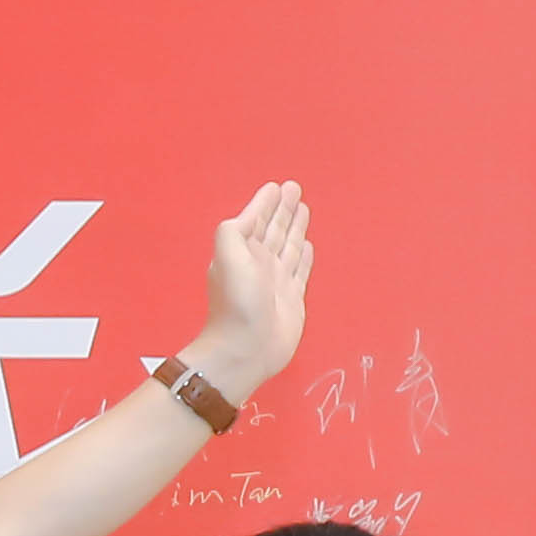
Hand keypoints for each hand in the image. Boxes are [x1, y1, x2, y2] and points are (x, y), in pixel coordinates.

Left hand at [189, 176, 314, 401]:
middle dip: (284, 209)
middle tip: (294, 188)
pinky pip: (301, 269)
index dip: (265, 203)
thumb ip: (235, 230)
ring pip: (289, 246)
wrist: (246, 348)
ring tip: (303, 207)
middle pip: (275, 229)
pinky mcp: (293, 297)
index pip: (256, 220)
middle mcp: (260, 263)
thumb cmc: (237, 302)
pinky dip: (304, 255)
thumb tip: (252, 212)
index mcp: (243, 251)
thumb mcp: (228, 256)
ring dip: (295, 227)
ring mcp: (277, 280)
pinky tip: (308, 243)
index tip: (276, 187)